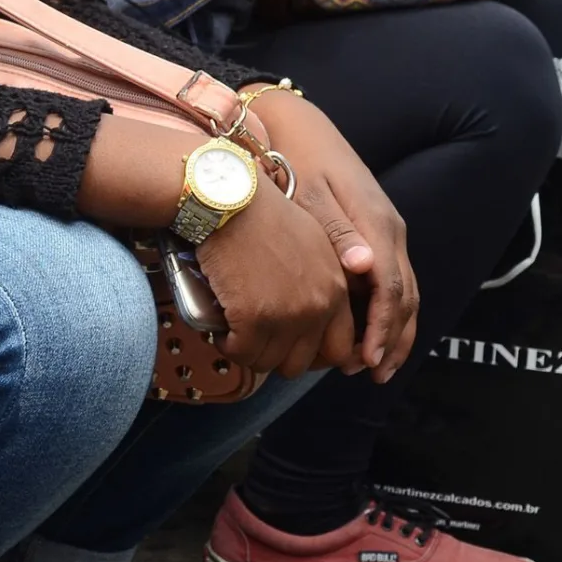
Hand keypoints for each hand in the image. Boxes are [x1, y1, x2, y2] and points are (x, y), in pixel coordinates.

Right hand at [194, 180, 357, 379]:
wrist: (231, 199)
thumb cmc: (264, 213)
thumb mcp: (313, 243)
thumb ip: (324, 281)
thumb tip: (315, 313)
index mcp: (336, 290)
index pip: (339, 348)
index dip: (312, 354)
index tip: (289, 347)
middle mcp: (318, 307)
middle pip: (302, 363)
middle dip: (277, 356)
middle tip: (257, 338)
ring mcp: (287, 315)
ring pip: (270, 363)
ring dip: (251, 353)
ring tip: (237, 331)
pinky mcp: (254, 318)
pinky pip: (242, 353)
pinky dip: (229, 346)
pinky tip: (222, 330)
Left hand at [250, 90, 417, 380]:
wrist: (299, 125)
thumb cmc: (296, 159)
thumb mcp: (309, 192)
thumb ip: (336, 232)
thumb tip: (363, 267)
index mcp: (377, 224)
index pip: (390, 288)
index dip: (382, 328)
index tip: (367, 360)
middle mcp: (389, 229)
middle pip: (406, 295)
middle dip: (392, 338)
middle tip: (372, 373)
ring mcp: (386, 229)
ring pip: (404, 289)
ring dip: (393, 329)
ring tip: (373, 364)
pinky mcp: (375, 230)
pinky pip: (391, 278)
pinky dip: (386, 310)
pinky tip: (367, 330)